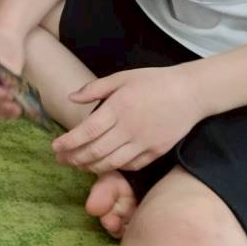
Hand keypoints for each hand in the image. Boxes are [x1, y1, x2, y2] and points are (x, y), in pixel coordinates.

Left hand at [52, 66, 202, 173]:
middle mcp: (129, 129)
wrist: (192, 92)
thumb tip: (70, 98)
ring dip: (91, 167)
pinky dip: (115, 168)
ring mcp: (144, 142)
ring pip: (112, 163)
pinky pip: (132, 165)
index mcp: (118, 109)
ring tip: (79, 165)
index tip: (55, 147)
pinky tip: (105, 165)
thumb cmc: (154, 81)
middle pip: (95, 151)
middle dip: (74, 158)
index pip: (86, 132)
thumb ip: (94, 89)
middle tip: (61, 160)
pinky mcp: (157, 151)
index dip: (68, 143)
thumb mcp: (121, 78)